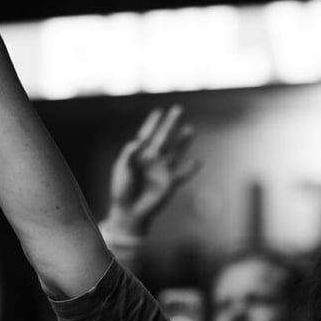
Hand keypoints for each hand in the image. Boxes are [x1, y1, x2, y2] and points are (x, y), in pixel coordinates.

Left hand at [102, 105, 199, 236]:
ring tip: (190, 128)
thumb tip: (136, 141)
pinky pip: (182, 175)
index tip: (158, 111)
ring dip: (183, 141)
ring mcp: (162, 171)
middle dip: (170, 124)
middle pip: (164, 138)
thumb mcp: (122, 170)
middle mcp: (152, 160)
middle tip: (178, 108)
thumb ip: (128, 155)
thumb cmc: (122, 189)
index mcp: (139, 155)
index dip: (152, 123)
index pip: (146, 134)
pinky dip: (190, 169)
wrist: (129, 211)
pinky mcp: (169, 184)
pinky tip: (199, 161)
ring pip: (175, 152)